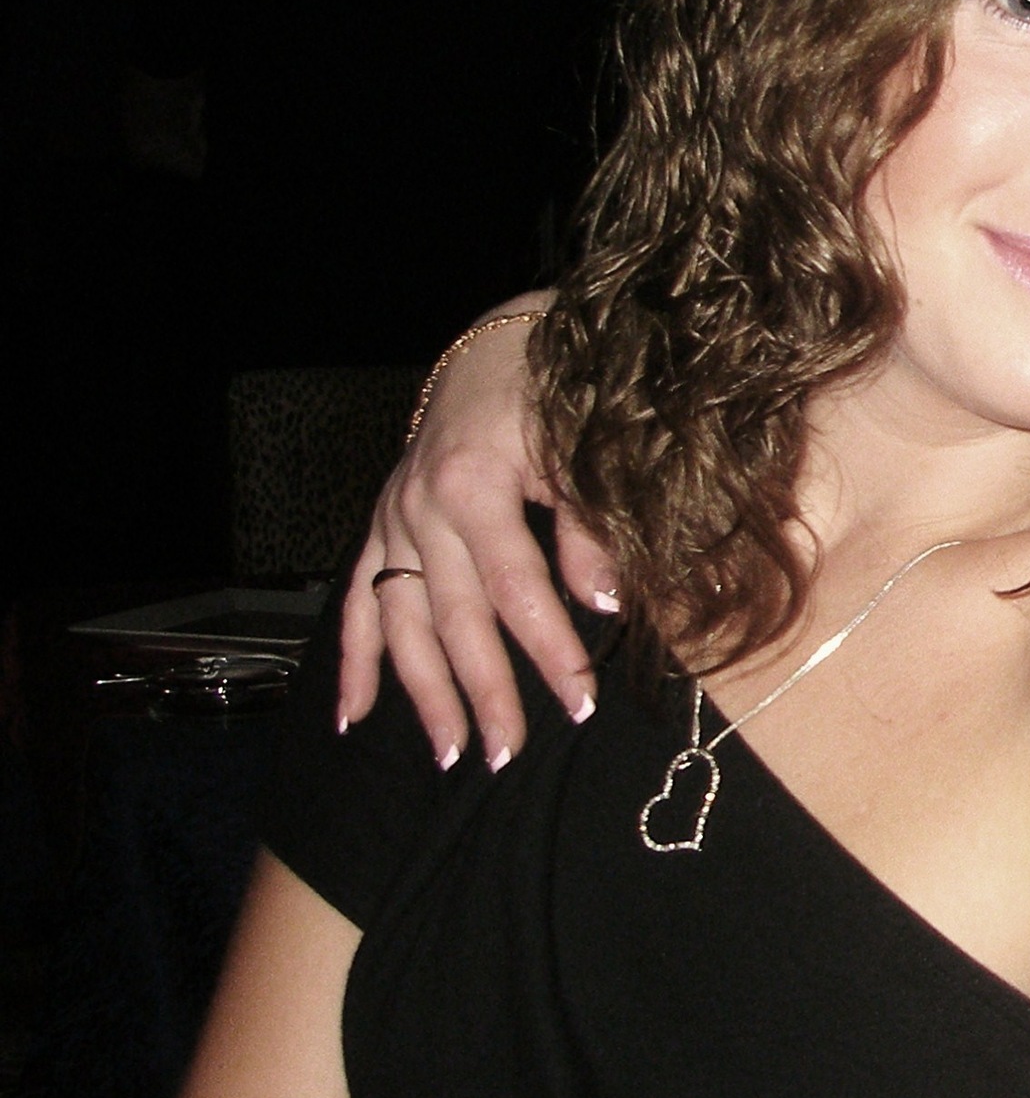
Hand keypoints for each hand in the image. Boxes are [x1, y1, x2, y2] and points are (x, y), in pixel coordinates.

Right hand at [338, 298, 615, 766]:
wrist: (501, 342)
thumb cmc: (554, 392)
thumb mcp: (581, 448)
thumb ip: (589, 528)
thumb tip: (606, 604)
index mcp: (473, 487)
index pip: (517, 591)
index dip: (550, 650)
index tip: (580, 702)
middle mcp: (419, 509)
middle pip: (454, 620)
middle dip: (484, 693)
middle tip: (508, 755)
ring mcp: (392, 520)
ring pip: (400, 623)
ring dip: (424, 693)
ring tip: (450, 755)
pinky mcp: (379, 525)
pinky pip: (355, 602)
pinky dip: (354, 660)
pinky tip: (356, 716)